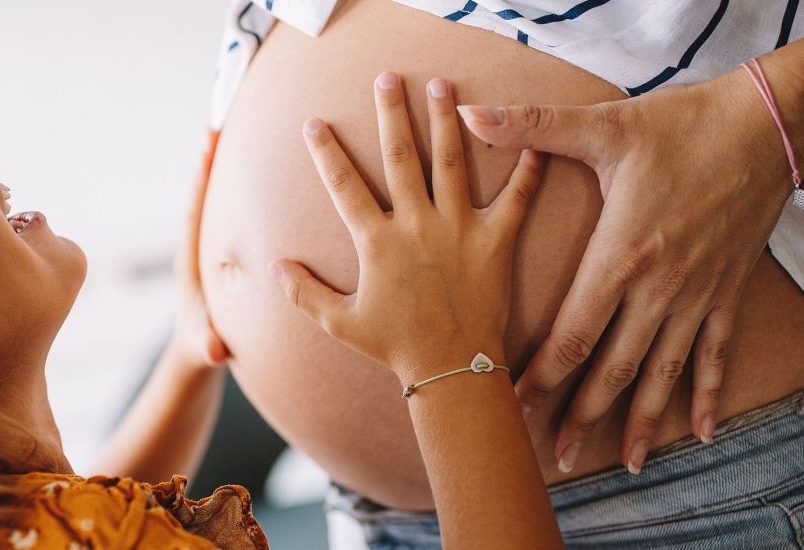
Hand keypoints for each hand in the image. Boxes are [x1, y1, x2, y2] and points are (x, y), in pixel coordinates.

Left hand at [167, 134, 228, 368]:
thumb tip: (212, 348)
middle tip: (222, 118)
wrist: (198, 351)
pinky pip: (233, 210)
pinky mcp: (224, 249)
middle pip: (205, 193)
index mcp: (190, 260)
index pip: (195, 211)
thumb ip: (208, 345)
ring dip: (228, 166)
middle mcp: (198, 245)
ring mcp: (211, 245)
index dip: (202, 178)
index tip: (208, 144)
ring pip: (218, 199)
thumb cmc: (203, 346)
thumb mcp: (207, 348)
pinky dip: (242, 187)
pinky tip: (263, 167)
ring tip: (239, 126)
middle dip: (213, 159)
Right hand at [270, 72, 546, 381]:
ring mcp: (458, 231)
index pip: (344, 186)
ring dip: (444, 121)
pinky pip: (515, 200)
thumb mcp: (340, 323)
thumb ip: (304, 292)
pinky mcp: (495, 242)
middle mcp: (415, 227)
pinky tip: (529, 139)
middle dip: (391, 114)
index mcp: (376, 243)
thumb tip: (274, 266)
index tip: (314, 122)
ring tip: (441, 85)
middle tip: (387, 78)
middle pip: (400, 158)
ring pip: (450, 163)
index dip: (326, 152)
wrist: (452, 370)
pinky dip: (526, 170)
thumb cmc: (395, 348)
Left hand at [457, 68, 794, 473]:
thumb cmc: (680, 126)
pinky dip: (708, 393)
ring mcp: (696, 295)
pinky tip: (701, 432)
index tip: (515, 406)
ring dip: (640, 419)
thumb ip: (533, 127)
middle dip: (582, 414)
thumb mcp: (603, 125)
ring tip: (621, 461)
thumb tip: (471, 113)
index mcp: (620, 255)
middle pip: (612, 366)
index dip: (542, 376)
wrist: (766, 124)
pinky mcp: (726, 292)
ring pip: (663, 372)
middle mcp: (658, 287)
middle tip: (558, 457)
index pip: (572, 333)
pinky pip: (716, 354)